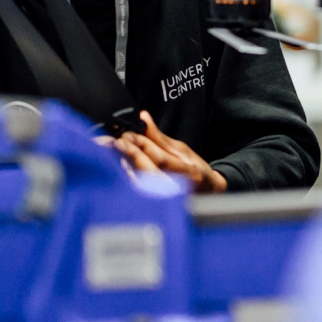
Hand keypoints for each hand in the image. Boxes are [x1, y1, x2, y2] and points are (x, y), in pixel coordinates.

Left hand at [110, 111, 228, 192]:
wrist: (207, 191)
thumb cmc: (195, 169)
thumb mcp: (182, 149)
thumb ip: (159, 137)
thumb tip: (143, 118)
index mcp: (187, 171)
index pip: (160, 158)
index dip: (142, 145)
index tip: (127, 135)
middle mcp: (177, 186)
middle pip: (148, 171)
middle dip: (130, 154)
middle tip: (117, 143)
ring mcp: (166, 198)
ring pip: (140, 183)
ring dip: (125, 167)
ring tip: (114, 154)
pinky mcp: (156, 203)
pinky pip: (137, 191)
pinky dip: (127, 178)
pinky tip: (119, 168)